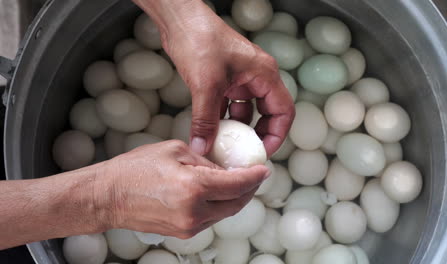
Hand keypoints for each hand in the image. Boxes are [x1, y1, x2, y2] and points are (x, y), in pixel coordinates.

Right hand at [97, 140, 268, 238]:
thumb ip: (205, 160)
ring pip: (225, 212)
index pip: (238, 184)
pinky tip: (215, 192)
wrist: (108, 197)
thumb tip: (225, 168)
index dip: (255, 176)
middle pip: (237, 203)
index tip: (263, 169)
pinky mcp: (184, 232)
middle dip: (249, 188)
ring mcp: (189, 226)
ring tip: (234, 180)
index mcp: (194, 188)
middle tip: (253, 175)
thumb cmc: (135, 170)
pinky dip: (219, 205)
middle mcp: (195, 212)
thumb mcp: (175, 151)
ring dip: (234, 198)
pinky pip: (210, 218)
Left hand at [134, 0, 294, 156]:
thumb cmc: (200, 39)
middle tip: (246, 152)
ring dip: (237, 128)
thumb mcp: (206, 85)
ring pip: (246, 111)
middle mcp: (256, 77)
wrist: (180, 21)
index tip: (263, 152)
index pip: (283, 111)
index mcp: (264, 74)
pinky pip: (229, 105)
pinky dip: (222, 119)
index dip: (276, 135)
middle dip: (258, 134)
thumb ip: (205, 120)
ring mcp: (240, 78)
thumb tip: (203, 146)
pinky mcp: (224, 80)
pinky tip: (211, 130)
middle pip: (267, 113)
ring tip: (226, 145)